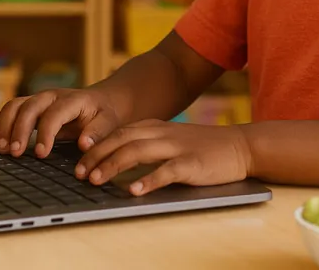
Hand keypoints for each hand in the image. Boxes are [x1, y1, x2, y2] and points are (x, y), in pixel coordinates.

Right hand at [0, 88, 122, 157]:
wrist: (103, 101)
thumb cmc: (105, 115)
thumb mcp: (109, 122)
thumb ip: (98, 133)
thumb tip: (84, 144)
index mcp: (73, 100)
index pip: (54, 114)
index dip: (45, 133)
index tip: (41, 154)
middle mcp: (52, 96)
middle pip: (29, 107)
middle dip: (19, 130)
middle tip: (15, 153)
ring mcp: (40, 99)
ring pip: (15, 106)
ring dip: (6, 126)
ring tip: (2, 148)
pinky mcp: (32, 106)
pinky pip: (12, 110)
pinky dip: (3, 124)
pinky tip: (1, 142)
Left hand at [75, 120, 252, 195]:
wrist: (240, 146)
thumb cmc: (204, 147)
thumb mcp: (172, 139)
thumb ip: (149, 144)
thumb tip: (118, 158)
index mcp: (156, 127)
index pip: (119, 133)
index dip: (96, 146)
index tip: (78, 162)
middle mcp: (163, 134)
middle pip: (122, 140)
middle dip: (97, 156)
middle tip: (79, 173)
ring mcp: (177, 147)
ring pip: (137, 152)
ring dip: (113, 166)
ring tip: (96, 180)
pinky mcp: (192, 163)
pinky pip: (166, 171)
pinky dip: (148, 180)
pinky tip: (134, 190)